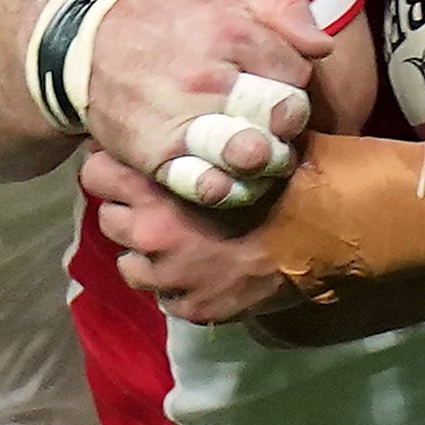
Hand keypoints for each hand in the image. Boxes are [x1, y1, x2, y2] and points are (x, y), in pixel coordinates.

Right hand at [81, 0, 326, 208]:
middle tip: (272, 123)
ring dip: (266, 161)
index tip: (273, 83)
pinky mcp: (155, 154)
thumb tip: (322, 46)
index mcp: (231, 31)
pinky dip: (225, 189)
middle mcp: (209, 78)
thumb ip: (283, 8)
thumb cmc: (165, 14)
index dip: (292, 81)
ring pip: (251, 154)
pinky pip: (204, 184)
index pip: (296, 72)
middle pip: (281, 115)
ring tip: (259, 154)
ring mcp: (181, 118)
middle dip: (286, 122)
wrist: (83, 42)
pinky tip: (230, 180)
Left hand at [86, 149, 307, 323]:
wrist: (329, 234)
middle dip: (129, 211)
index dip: (111, 168)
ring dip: (147, 254)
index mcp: (157, 189)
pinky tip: (201, 272)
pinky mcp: (194, 309)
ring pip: (129, 265)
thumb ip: (209, 136)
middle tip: (157, 206)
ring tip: (177, 244)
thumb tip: (193, 114)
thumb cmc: (290, 177)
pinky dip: (177, 287)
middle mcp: (151, 235)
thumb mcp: (246, 141)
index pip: (95, 173)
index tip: (126, 168)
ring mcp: (170, 278)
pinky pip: (165, 298)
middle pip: (109, 220)